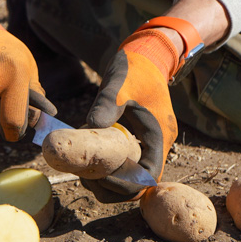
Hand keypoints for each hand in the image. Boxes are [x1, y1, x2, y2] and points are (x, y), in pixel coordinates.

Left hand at [83, 28, 178, 202]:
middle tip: (84, 176)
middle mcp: (155, 145)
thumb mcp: (119, 83)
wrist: (145, 55)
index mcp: (159, 136)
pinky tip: (86, 156)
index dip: (126, 184)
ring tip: (81, 169)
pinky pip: (122, 164)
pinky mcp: (135, 141)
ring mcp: (146, 144)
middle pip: (138, 184)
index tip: (100, 177)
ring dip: (105, 180)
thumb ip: (107, 104)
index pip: (149, 176)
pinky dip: (105, 167)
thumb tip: (90, 126)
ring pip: (129, 178)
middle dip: (111, 187)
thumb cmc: (135, 67)